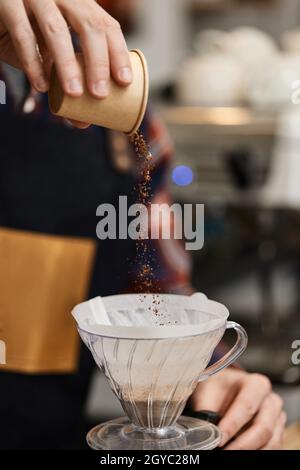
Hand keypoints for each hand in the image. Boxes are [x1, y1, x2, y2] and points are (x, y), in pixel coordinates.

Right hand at [0, 0, 131, 97]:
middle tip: (99, 94)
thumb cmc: (29, 35)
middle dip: (98, 62)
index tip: (124, 82)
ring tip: (74, 94)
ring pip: (56, 30)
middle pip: (89, 25)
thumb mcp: (52, 57)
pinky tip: (42, 87)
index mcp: (80, 4)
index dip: (118, 53)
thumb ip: (67, 83)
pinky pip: (23, 34)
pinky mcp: (8, 3)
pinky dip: (33, 63)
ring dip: (67, 65)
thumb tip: (85, 122)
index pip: (107, 25)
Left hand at [190, 368, 285, 449]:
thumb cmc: (217, 389)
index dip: (232, 425)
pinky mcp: (278, 432)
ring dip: (250, 452)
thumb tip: (202, 434)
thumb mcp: (207, 393)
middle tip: (224, 452)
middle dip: (242, 445)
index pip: (246, 406)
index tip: (218, 440)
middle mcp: (271, 400)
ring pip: (271, 442)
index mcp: (256, 384)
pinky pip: (274, 448)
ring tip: (229, 454)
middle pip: (263, 428)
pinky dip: (256, 453)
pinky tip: (239, 453)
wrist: (226, 389)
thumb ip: (205, 413)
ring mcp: (278, 418)